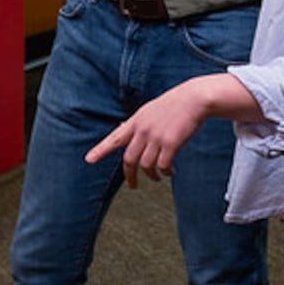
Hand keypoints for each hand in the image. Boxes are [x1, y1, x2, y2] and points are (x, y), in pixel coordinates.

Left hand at [85, 79, 214, 188]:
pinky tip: (170, 172)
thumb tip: (121, 129)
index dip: (101, 150)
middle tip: (133, 185)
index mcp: (136, 121)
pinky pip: (163, 166)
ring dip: (152, 176)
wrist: (194, 99)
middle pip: (129, 159)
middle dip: (130, 176)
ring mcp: (156, 137)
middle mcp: (143, 130)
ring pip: (146, 165)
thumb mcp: (150, 110)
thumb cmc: (174, 104)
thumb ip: (137, 123)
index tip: (89, 159)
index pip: (115, 138)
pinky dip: (166, 172)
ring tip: (158, 178)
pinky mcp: (170, 144)